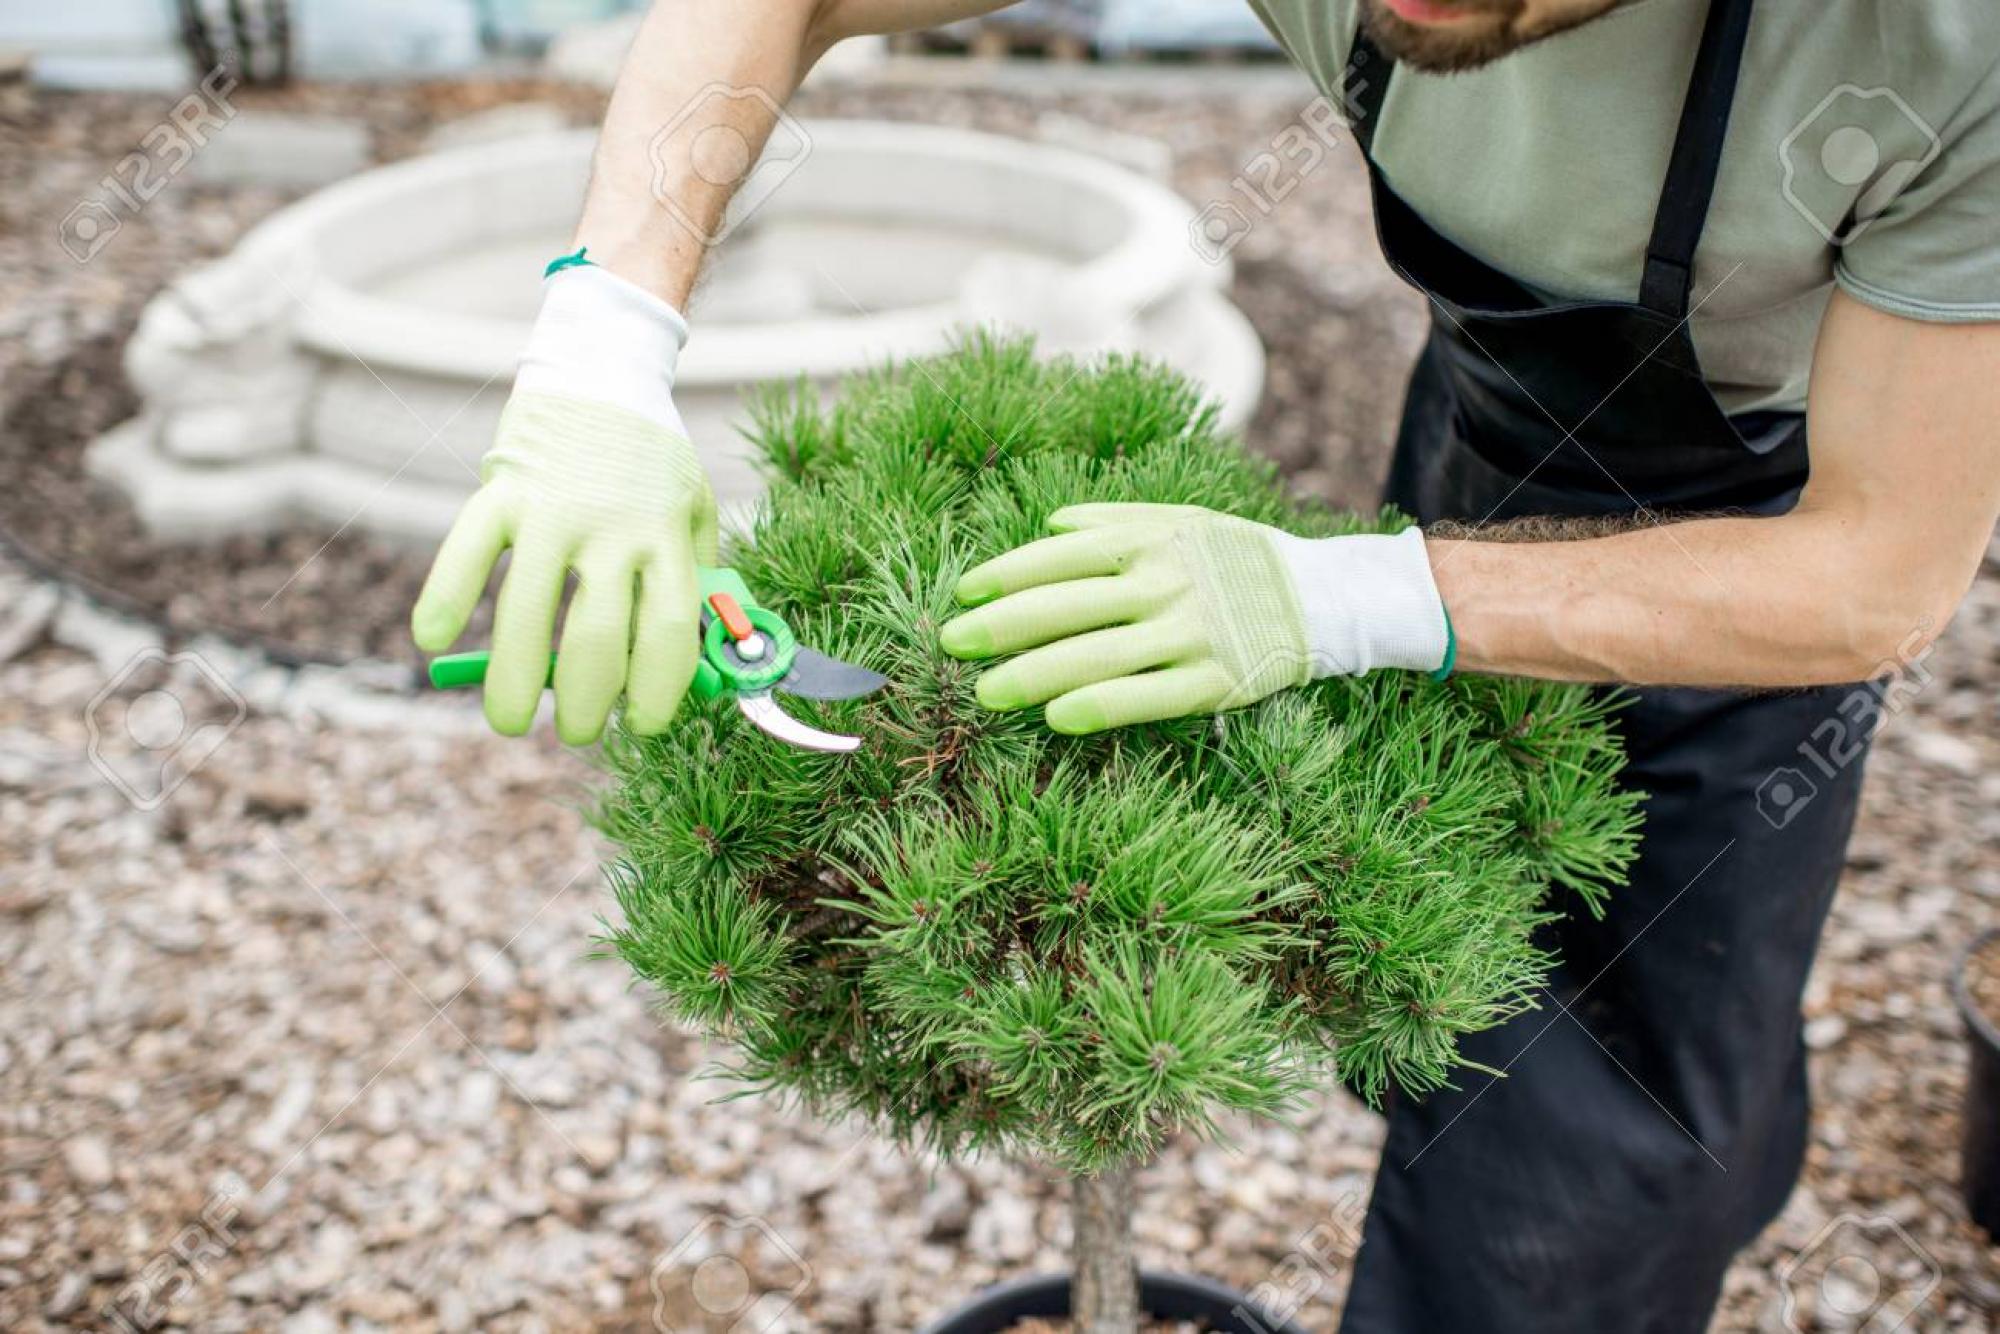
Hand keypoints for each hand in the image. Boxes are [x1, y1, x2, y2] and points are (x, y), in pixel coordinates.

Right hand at [411, 258, 716, 743]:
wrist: (604, 363)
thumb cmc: (652, 455)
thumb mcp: (694, 510)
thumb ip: (695, 578)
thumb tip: (699, 661)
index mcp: (667, 536)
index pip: (668, 634)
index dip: (659, 692)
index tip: (645, 723)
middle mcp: (613, 526)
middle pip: (598, 640)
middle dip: (587, 704)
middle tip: (580, 731)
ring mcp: (554, 507)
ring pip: (528, 613)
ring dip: (514, 681)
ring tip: (511, 721)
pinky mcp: (504, 488)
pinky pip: (467, 551)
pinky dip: (445, 598)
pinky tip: (435, 640)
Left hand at [939, 503, 1450, 733]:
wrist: (1326, 595)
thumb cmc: (1239, 558)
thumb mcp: (1184, 519)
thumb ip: (1116, 519)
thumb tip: (1048, 525)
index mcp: (1151, 541)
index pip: (1059, 557)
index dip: (1005, 575)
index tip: (963, 594)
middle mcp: (1164, 583)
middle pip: (1065, 606)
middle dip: (1001, 626)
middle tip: (951, 644)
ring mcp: (1190, 633)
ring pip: (1096, 655)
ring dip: (1033, 674)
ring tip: (985, 693)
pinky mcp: (1216, 681)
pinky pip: (1147, 696)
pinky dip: (1100, 706)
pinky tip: (1057, 718)